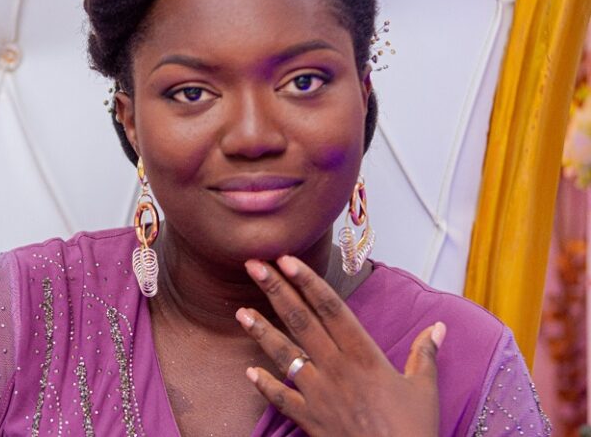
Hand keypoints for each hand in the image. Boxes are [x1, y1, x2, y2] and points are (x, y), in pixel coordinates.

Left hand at [235, 256, 444, 436]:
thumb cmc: (413, 431)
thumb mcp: (424, 389)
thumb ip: (424, 354)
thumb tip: (438, 327)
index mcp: (364, 355)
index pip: (331, 308)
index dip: (308, 281)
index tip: (287, 259)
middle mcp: (336, 369)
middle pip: (300, 321)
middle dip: (275, 290)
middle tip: (253, 265)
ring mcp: (319, 394)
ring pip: (284, 355)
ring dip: (261, 331)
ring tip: (240, 312)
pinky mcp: (311, 420)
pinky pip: (282, 400)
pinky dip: (265, 386)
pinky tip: (249, 372)